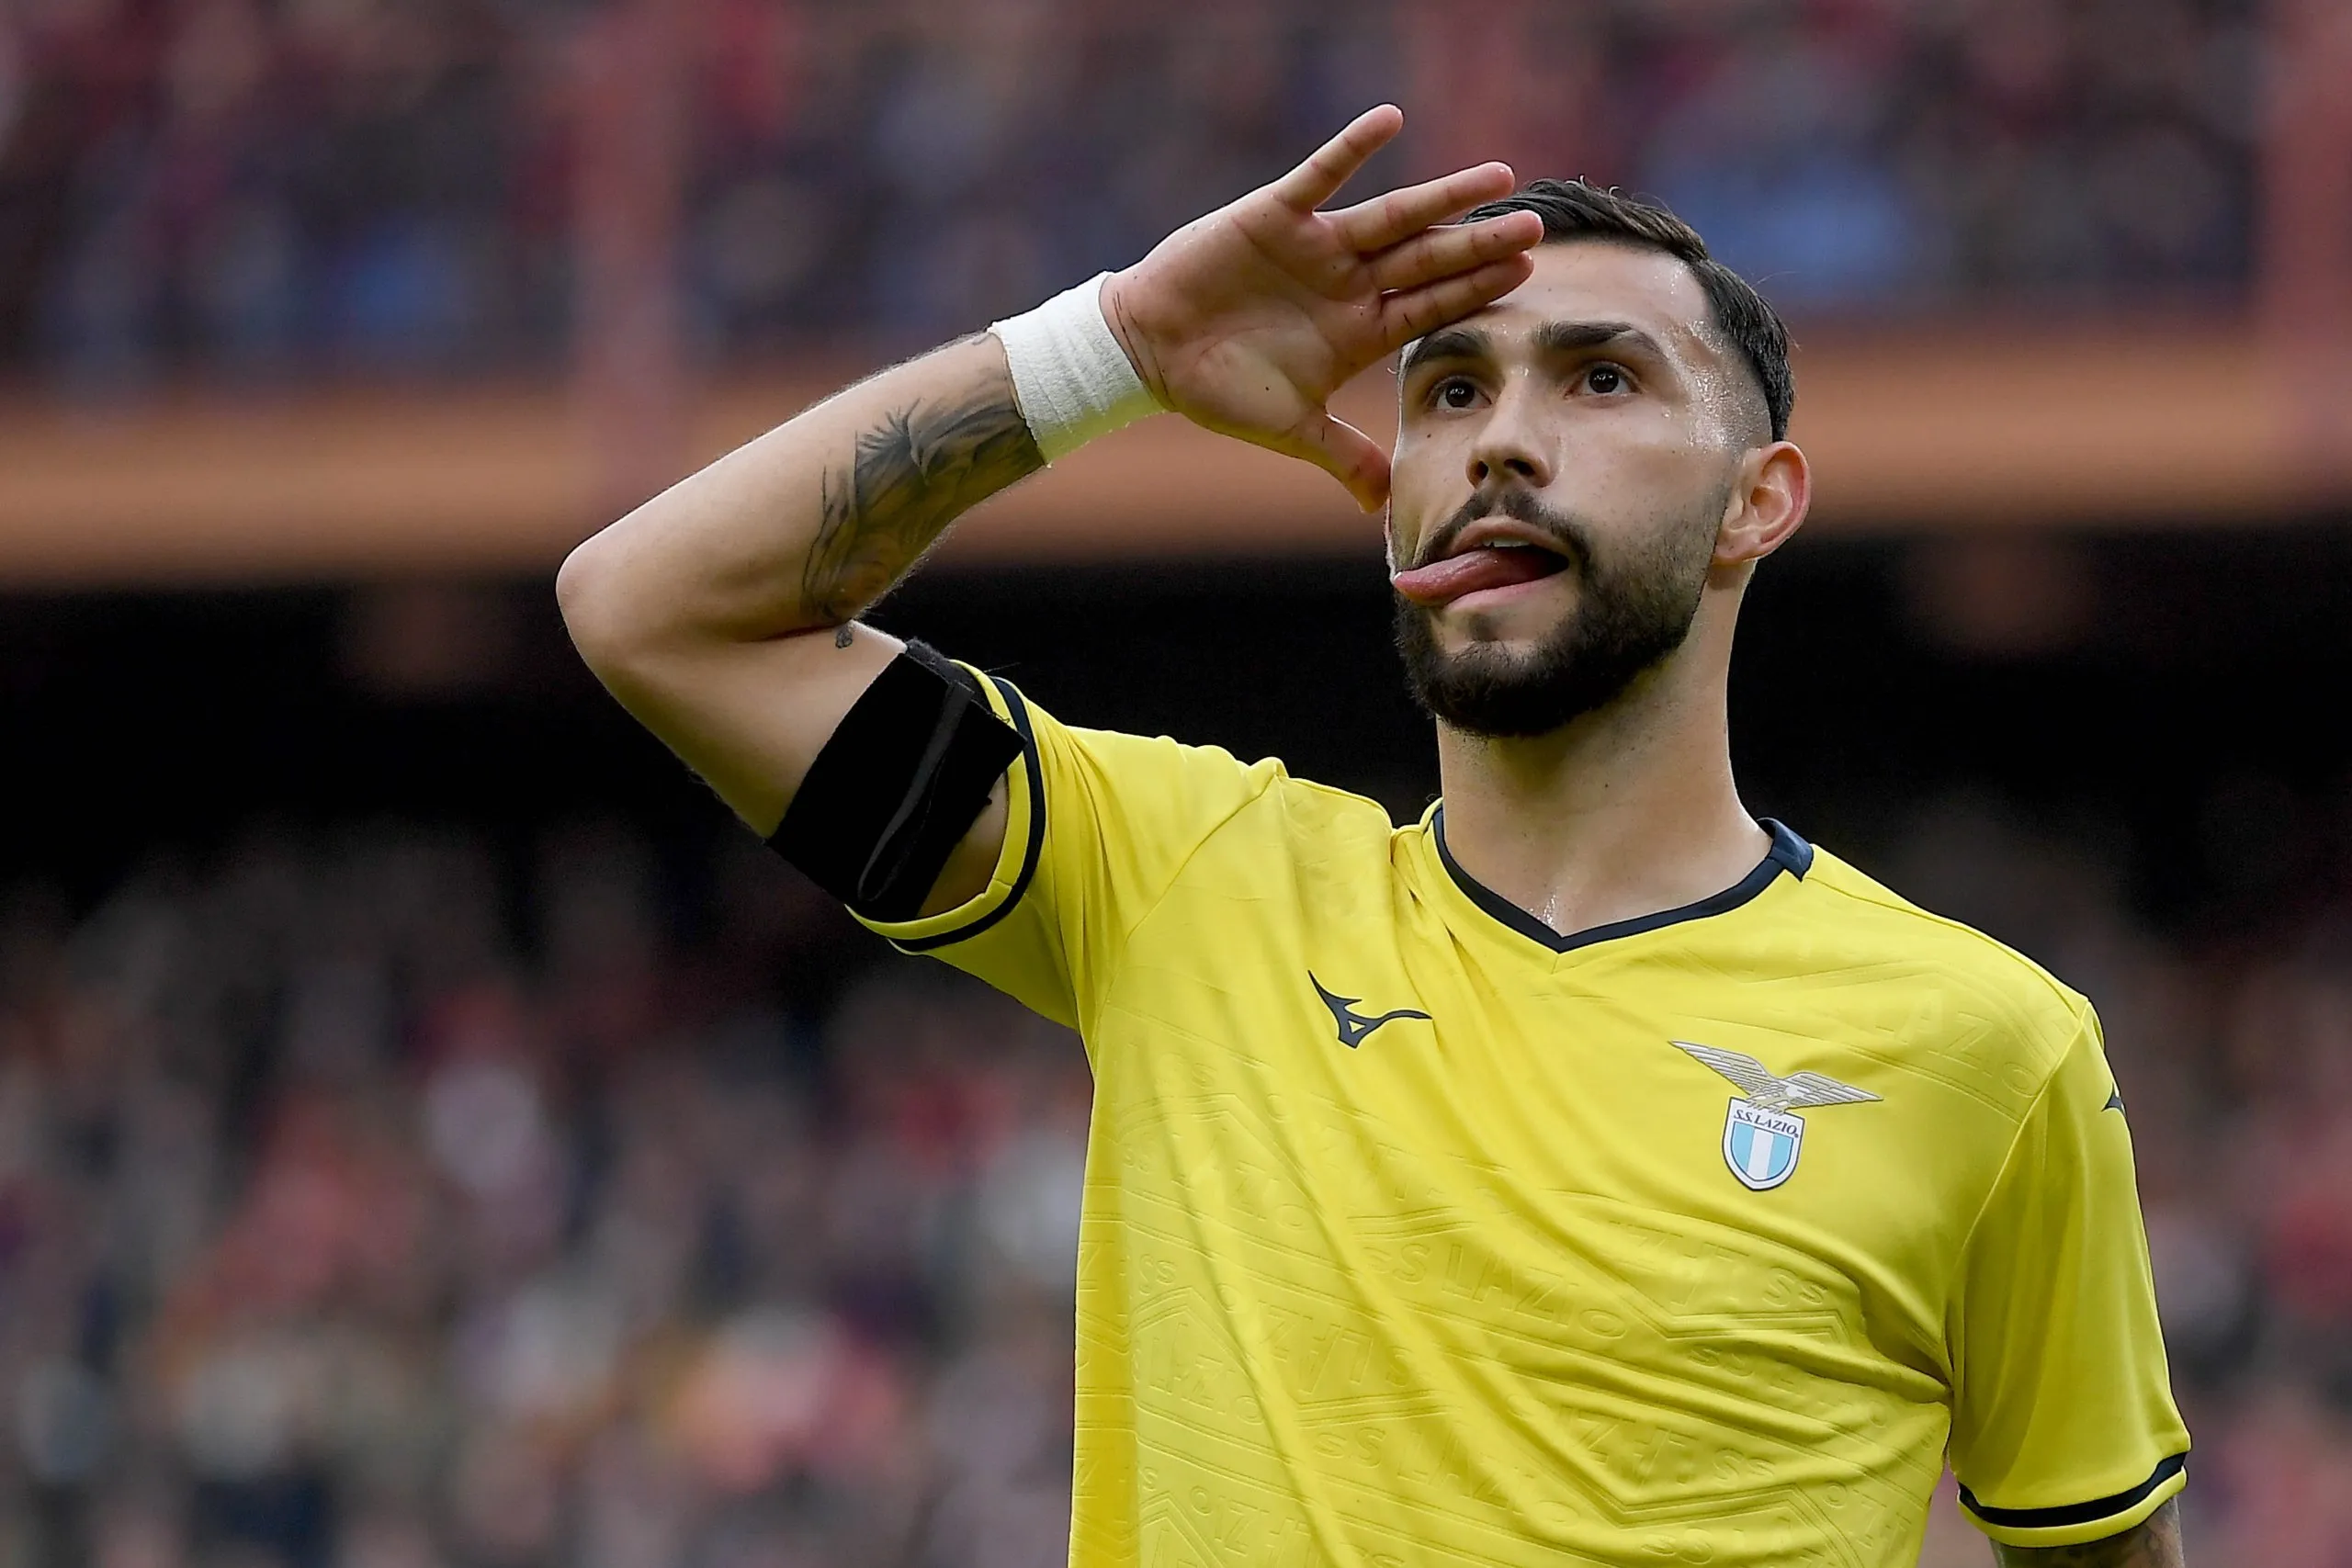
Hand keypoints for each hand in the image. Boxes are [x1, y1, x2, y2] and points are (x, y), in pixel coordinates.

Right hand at [1102, 104, 1543, 511]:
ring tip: (1500, 178)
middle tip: (1538, 226)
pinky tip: (1392, 120)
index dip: (1478, 291)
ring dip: (1444, 197)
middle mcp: (1349, 283)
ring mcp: (1318, 247)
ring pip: (1394, 216)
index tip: (1529, 275)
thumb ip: (1343, 456)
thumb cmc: (1219, 391)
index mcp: (1359, 330)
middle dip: (1481, 245)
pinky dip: (1353, 148)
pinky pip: (1321, 174)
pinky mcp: (1277, 215)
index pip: (1433, 307)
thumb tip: (1383, 510)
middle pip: (1429, 259)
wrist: (1149, 353)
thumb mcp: (1290, 430)